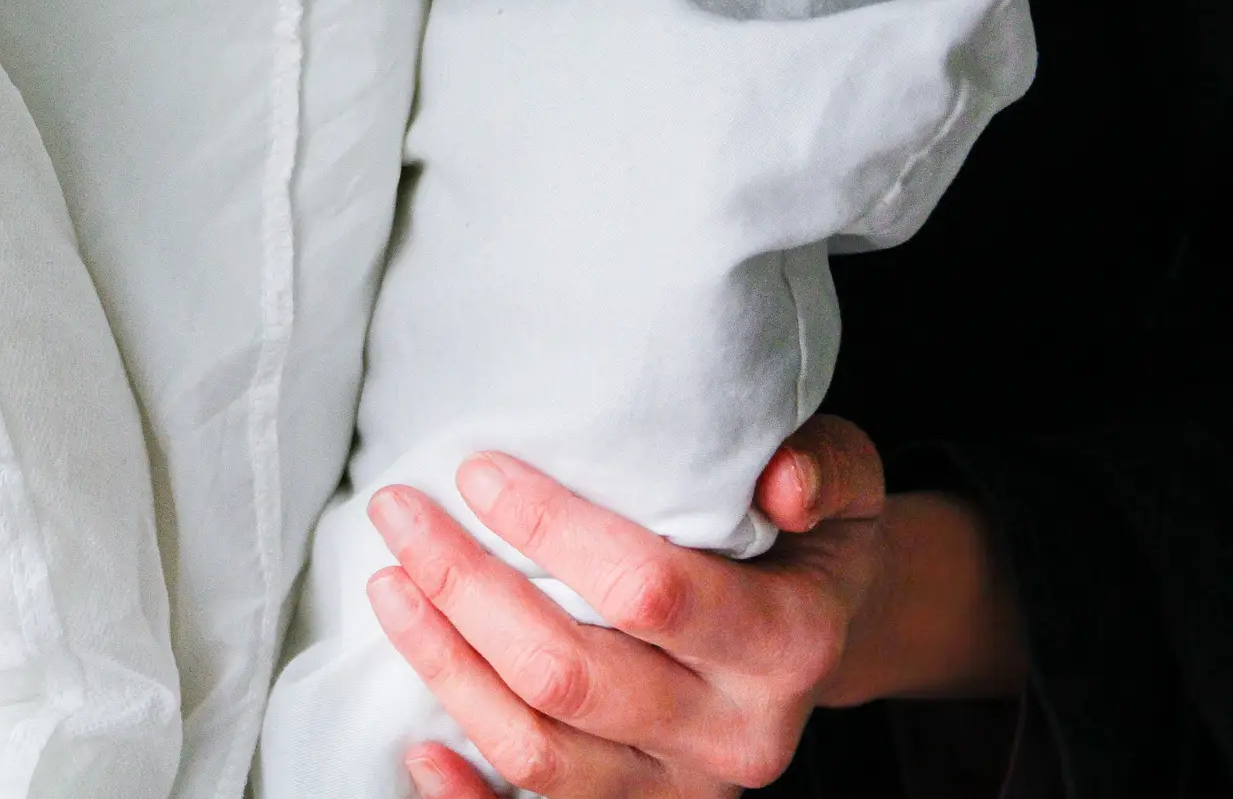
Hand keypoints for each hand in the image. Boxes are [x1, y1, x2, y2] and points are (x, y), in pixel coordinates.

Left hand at [364, 416, 1025, 796]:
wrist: (829, 627)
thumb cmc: (809, 534)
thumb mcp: (844, 476)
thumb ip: (819, 466)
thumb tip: (779, 484)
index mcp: (788, 642)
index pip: (647, 590)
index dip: (551, 531)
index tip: (478, 471)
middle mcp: (736, 732)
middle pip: (569, 673)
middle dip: (465, 588)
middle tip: (400, 512)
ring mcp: (683, 785)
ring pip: (539, 750)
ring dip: (445, 666)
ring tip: (389, 583)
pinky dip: (468, 797)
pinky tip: (418, 747)